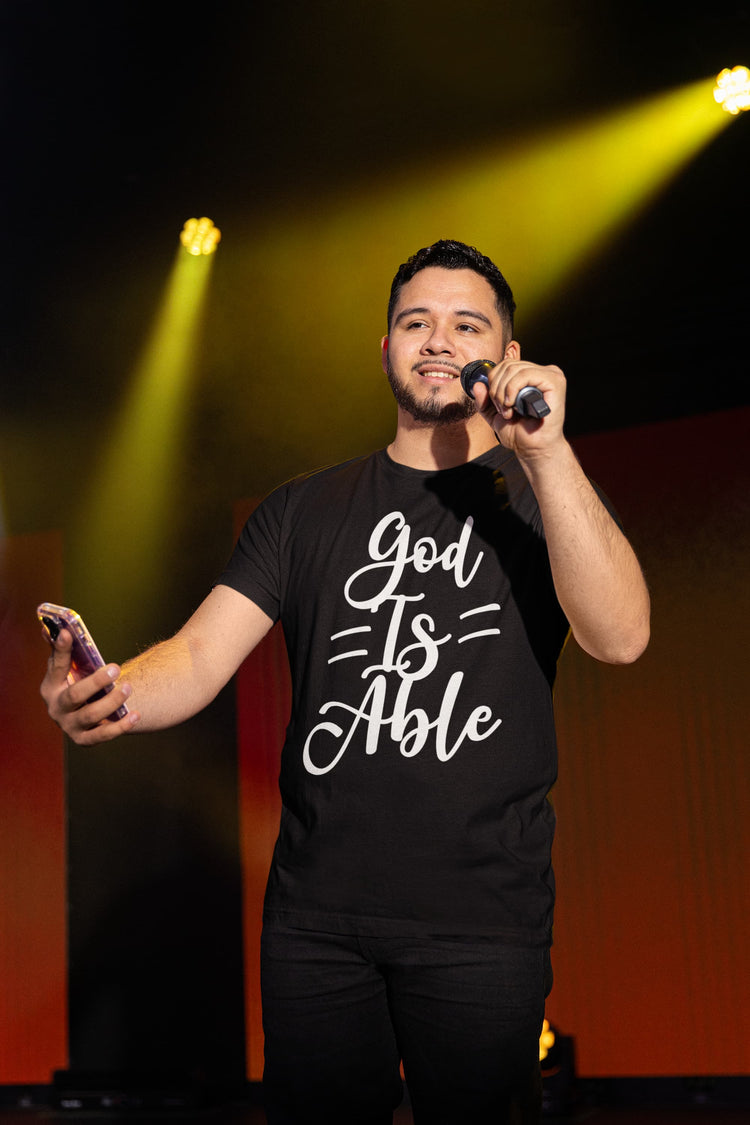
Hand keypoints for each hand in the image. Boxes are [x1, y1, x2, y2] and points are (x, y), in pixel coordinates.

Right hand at [40, 628, 138, 745]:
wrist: (86, 712)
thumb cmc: (79, 683)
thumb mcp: (70, 668)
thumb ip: (63, 650)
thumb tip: (53, 628)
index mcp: (50, 686)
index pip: (56, 666)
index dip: (62, 649)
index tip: (69, 633)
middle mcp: (56, 708)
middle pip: (75, 695)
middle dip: (95, 682)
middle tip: (115, 668)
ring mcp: (69, 725)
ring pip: (91, 715)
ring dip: (112, 701)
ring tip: (128, 687)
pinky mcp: (84, 739)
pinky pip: (103, 735)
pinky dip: (121, 725)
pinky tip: (136, 714)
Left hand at [471, 358, 566, 457]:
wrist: (533, 448)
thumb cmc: (520, 433)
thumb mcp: (494, 414)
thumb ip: (484, 400)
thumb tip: (477, 384)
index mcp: (531, 376)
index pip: (505, 364)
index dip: (493, 381)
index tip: (496, 404)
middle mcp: (542, 372)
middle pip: (508, 365)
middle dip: (497, 389)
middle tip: (502, 409)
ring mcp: (551, 375)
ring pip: (514, 369)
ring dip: (503, 392)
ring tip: (508, 410)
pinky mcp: (555, 381)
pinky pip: (525, 374)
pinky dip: (512, 389)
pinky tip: (513, 405)